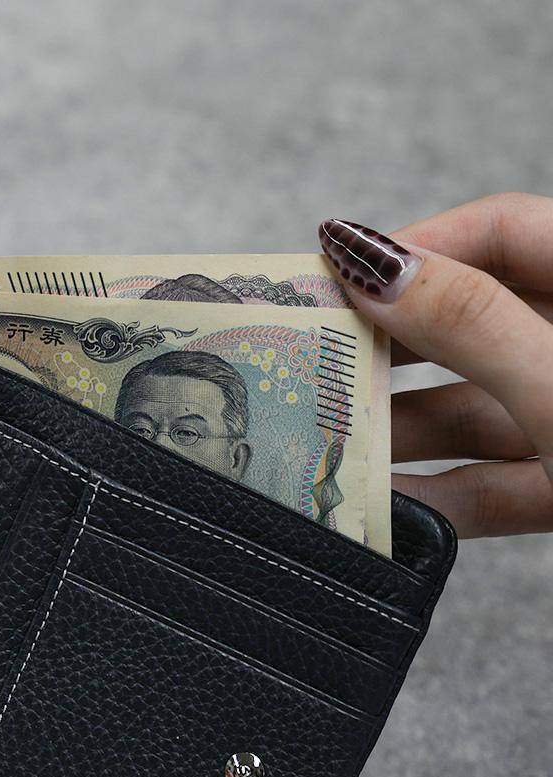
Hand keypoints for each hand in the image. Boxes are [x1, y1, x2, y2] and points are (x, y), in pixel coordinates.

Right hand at [317, 193, 552, 535]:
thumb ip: (472, 324)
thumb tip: (374, 265)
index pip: (501, 232)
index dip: (414, 247)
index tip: (332, 276)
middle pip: (472, 325)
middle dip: (389, 352)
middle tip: (309, 369)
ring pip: (476, 412)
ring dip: (402, 436)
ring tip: (328, 451)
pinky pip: (495, 485)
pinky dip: (439, 498)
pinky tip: (385, 510)